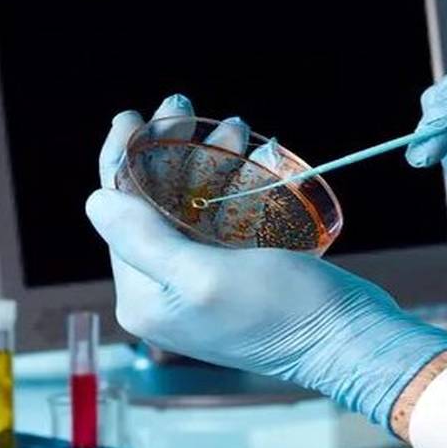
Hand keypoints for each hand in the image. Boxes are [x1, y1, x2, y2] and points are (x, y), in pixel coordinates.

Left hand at [87, 95, 446, 426]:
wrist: (351, 341)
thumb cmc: (282, 312)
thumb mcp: (205, 276)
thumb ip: (144, 241)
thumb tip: (95, 202)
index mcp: (145, 298)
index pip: (118, 215)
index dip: (121, 160)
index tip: (131, 117)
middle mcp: (164, 293)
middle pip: (151, 204)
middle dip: (169, 151)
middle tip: (184, 106)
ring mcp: (199, 284)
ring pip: (188, 204)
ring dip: (206, 160)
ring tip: (233, 127)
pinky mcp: (235, 276)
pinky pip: (220, 218)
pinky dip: (231, 184)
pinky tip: (250, 156)